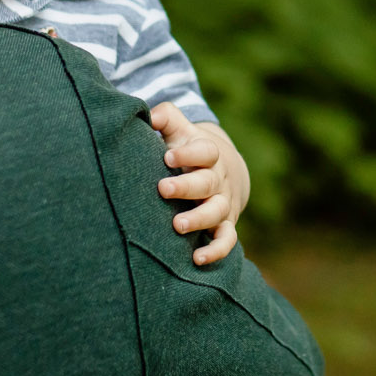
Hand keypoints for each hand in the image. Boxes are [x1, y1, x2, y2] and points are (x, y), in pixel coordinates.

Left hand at [148, 104, 249, 267]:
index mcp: (208, 154)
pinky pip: (227, 240)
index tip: (167, 155)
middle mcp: (218, 179)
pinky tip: (197, 258)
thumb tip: (148, 116)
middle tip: (163, 188)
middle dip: (187, 186)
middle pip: (208, 182)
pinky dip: (216, 250)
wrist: (225, 168)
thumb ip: (165, 116)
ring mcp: (223, 203)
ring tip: (177, 225)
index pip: (205, 151)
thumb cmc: (188, 148)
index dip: (188, 153)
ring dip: (199, 219)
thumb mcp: (179, 129)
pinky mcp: (225, 224)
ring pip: (217, 212)